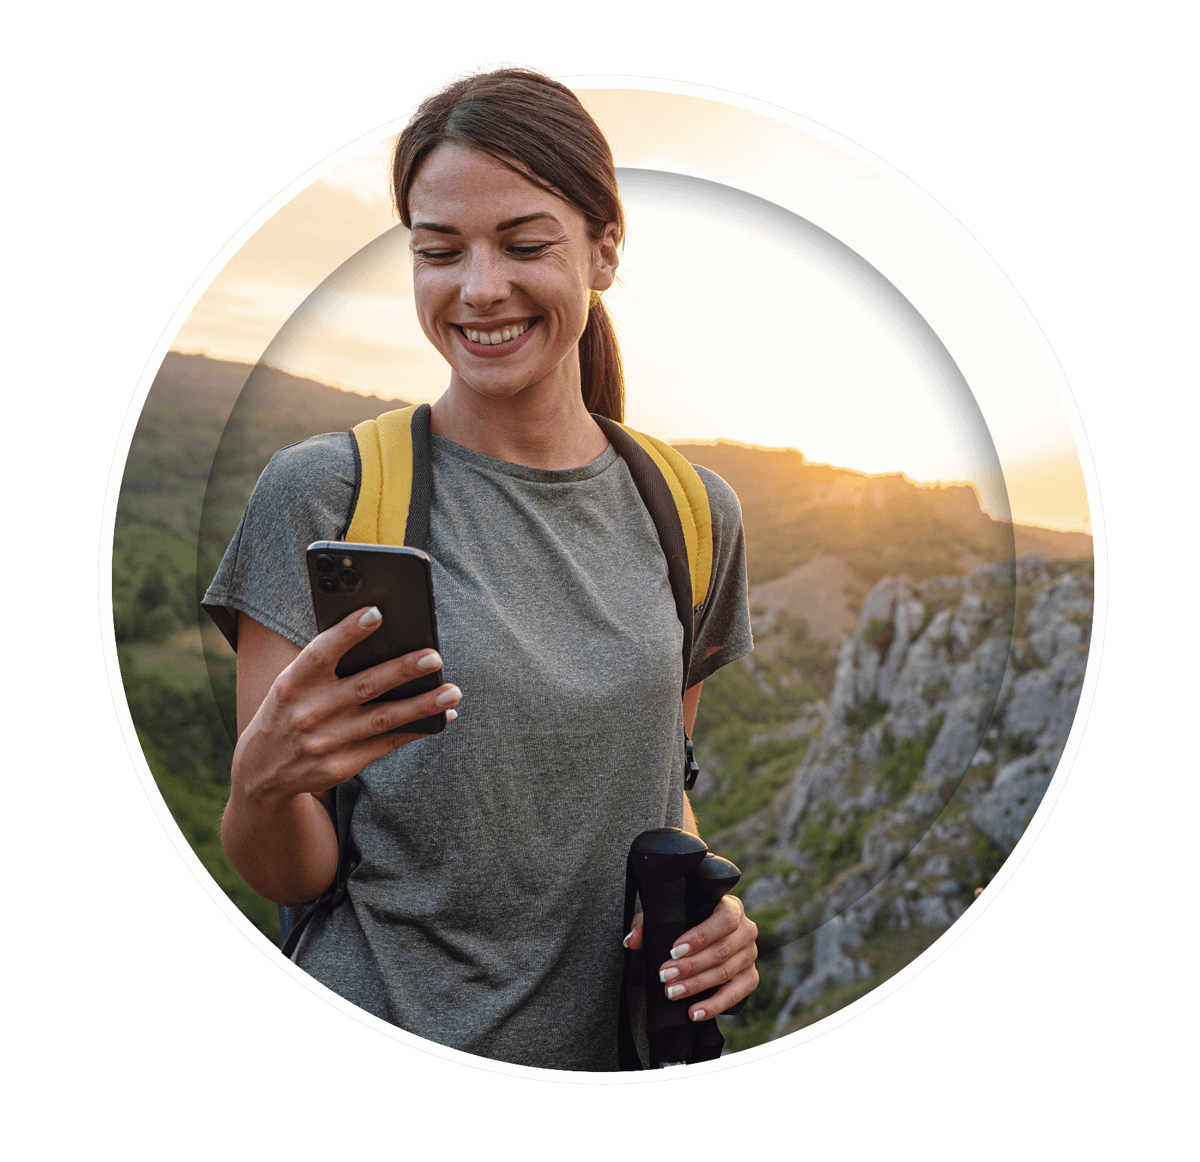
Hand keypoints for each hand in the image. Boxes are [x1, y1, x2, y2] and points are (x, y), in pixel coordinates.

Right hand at [224, 606, 461, 903]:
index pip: (320, 653)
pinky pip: (387, 743)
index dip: (348, 632)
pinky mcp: (341, 766)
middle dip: (401, 670)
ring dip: (422, 705)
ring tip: (453, 691)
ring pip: (383, 719)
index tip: (377, 612)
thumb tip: (381, 632)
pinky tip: (443, 716)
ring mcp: (325, 743)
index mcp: (291, 683)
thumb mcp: (291, 683)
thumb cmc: (289, 709)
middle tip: (434, 656)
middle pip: (363, 686)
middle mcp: (308, 713)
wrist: (261, 772)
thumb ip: (325, 662)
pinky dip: (417, 729)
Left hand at [624, 895, 758, 1021]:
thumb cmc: (687, 922)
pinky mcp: (750, 977)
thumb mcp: (669, 917)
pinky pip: (736, 994)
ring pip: (726, 972)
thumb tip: (632, 940)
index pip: (724, 920)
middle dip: (691, 966)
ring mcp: (751, 954)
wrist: (705, 939)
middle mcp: (747, 930)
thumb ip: (648, 924)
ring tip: (672, 993)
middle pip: (722, 950)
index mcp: (731, 906)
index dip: (699, 936)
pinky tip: (694, 1012)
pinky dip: (714, 1005)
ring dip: (697, 986)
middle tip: (665, 976)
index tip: (673, 951)